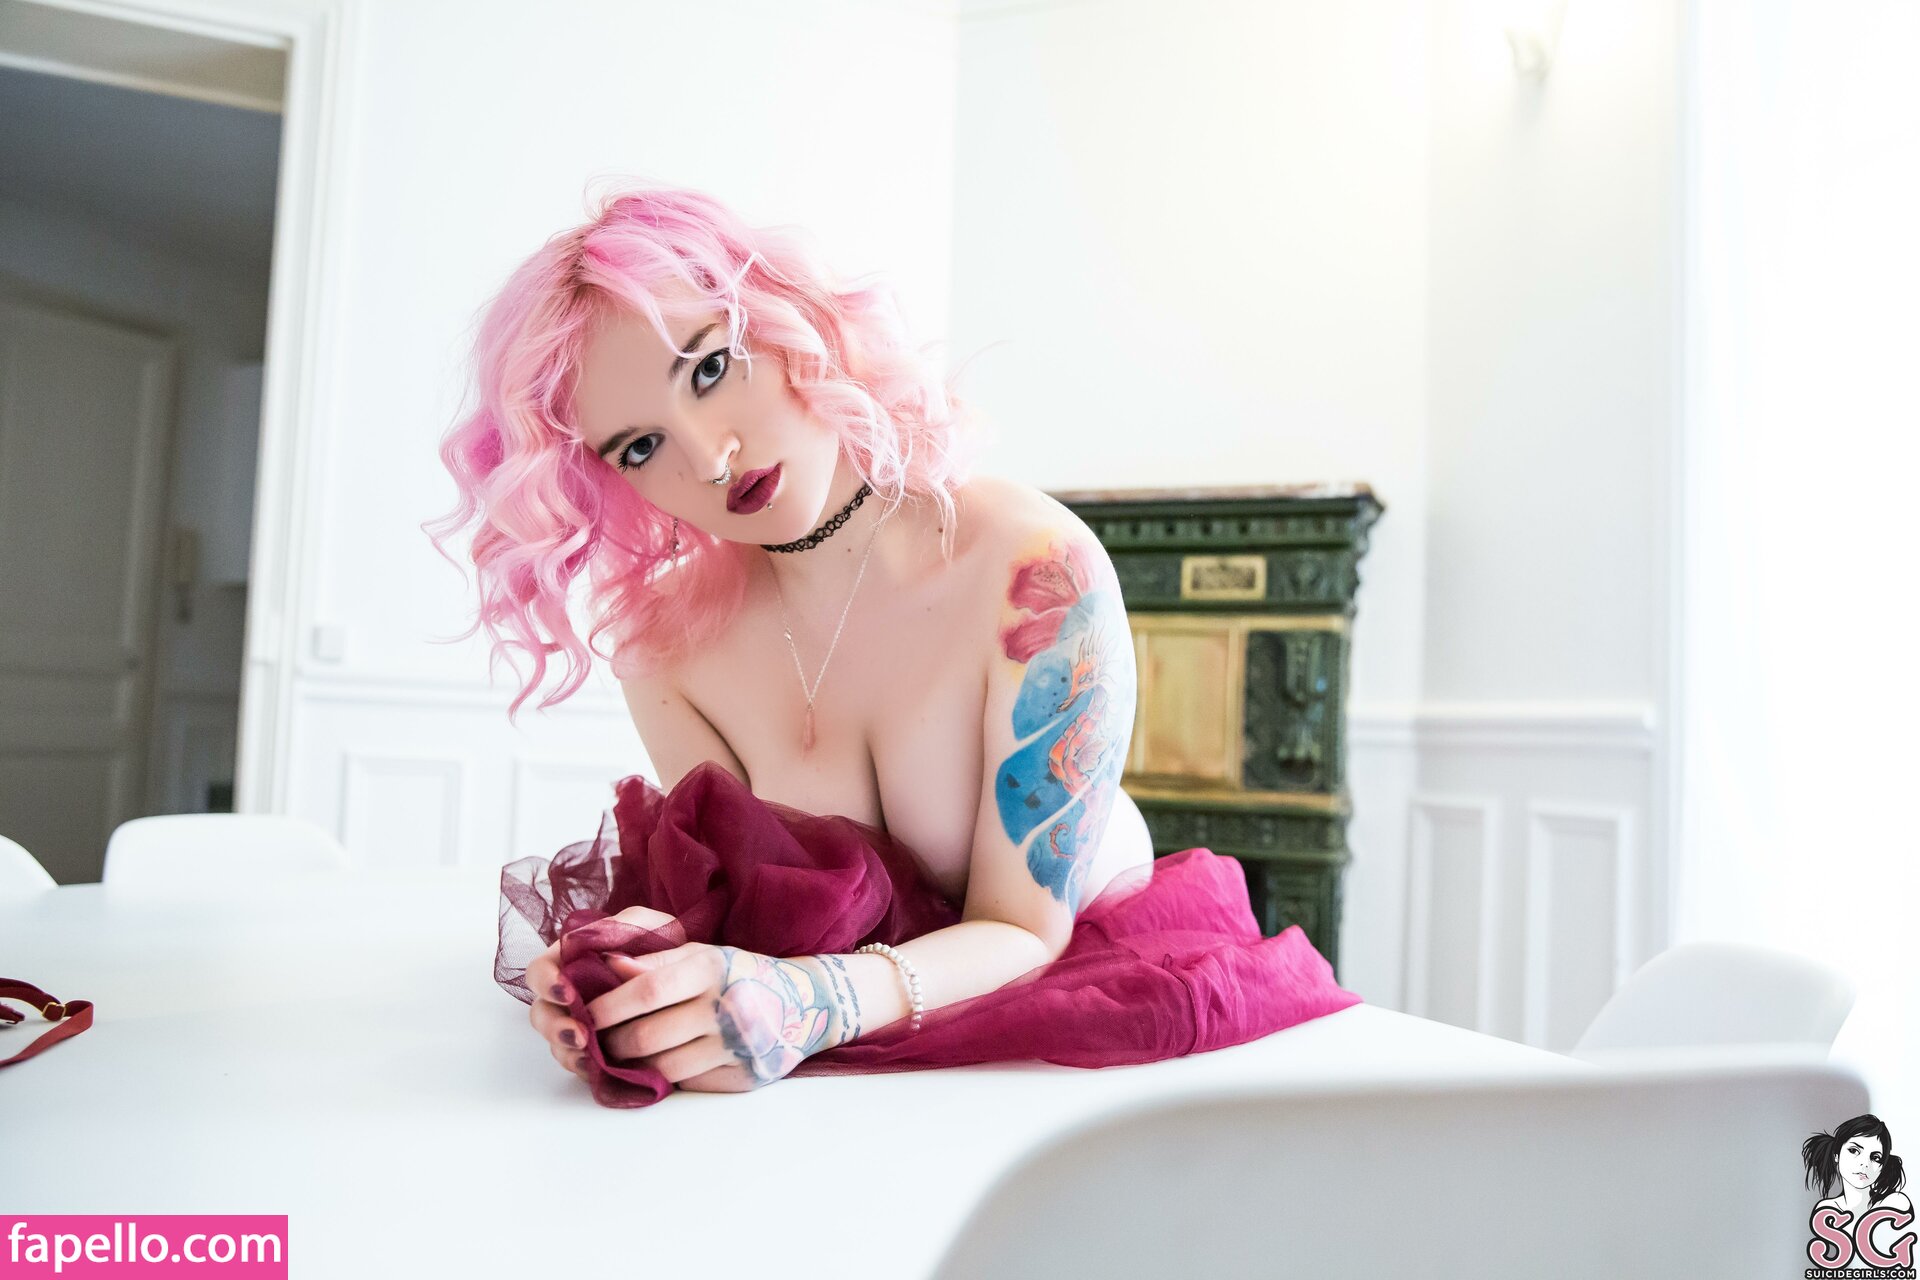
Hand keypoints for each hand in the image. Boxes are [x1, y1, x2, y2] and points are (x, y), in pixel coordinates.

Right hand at [526, 904, 678, 1082]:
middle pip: (541, 1012)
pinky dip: (584, 1066)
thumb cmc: (664, 942)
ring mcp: (578, 1022)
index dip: (545, 982)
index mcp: (571, 959)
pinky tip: (596, 1068)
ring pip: (556, 1042)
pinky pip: (579, 1062)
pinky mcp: (594, 1047)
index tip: (566, 991)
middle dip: (554, 1025)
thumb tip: (608, 959)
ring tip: (588, 1057)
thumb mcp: (650, 927)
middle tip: (579, 1034)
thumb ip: (625, 934)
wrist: (689, 974)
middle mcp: (568, 993)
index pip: (540, 970)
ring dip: (568, 1051)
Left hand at [588, 944, 839, 1092]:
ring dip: (633, 1066)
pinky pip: (688, 1085)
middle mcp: (727, 1007)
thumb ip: (653, 960)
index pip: (646, 991)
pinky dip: (665, 1079)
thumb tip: (603, 964)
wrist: (804, 1003)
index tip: (584, 1013)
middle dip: (611, 1043)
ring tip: (622, 1056)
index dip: (607, 1006)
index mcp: (712, 968)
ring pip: (663, 1069)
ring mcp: (737, 1047)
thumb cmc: (739, 974)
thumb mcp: (703, 954)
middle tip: (596, 1042)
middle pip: (647, 1037)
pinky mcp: (743, 1077)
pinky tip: (659, 1066)